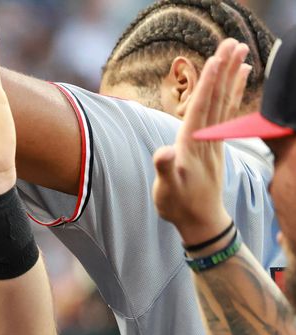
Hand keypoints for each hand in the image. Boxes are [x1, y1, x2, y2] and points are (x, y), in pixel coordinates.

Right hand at [152, 39, 251, 244]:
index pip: (202, 108)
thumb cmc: (178, 204)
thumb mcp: (166, 189)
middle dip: (225, 71)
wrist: (200, 220)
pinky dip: (233, 94)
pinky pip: (226, 113)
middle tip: (234, 43)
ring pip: (224, 103)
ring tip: (241, 52)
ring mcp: (213, 140)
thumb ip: (164, 170)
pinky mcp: (215, 143)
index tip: (217, 59)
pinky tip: (238, 80)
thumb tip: (164, 153)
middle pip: (217, 99)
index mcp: (192, 144)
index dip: (209, 84)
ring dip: (232, 77)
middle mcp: (206, 138)